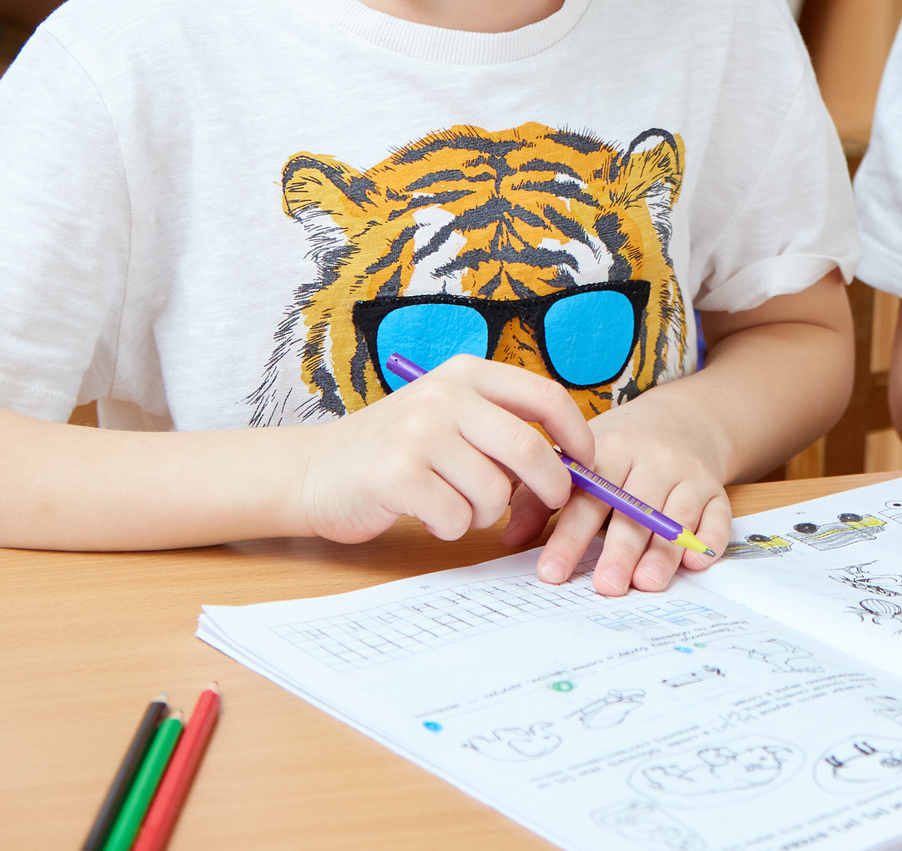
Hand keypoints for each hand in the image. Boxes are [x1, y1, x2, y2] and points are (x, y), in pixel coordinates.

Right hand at [292, 355, 593, 544]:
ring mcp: (419, 433)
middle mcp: (444, 395)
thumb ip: (501, 428)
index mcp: (465, 373)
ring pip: (493, 492)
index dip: (577, 433)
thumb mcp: (449, 417)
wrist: (315, 471)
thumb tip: (572, 464)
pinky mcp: (397, 475)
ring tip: (459, 506)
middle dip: (551, 485)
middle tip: (549, 505)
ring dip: (486, 514)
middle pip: (529, 448)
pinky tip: (430, 515)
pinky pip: (455, 517)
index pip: (544, 395)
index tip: (587, 462)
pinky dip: (451, 528)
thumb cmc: (396, 451)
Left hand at [510, 399, 734, 595]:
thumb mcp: (578, 460)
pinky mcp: (716, 489)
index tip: (551, 573)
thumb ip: (540, 497)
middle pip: (635, 509)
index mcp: (611, 450)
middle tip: (606, 587)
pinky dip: (710, 538)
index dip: (569, 537)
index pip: (587, 497)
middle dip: (620, 550)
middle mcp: (652, 460)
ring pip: (677, 514)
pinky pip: (718, 514)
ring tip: (648, 583)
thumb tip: (509, 538)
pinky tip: (698, 562)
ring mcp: (688, 474)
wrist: (681, 420)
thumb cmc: (618, 451)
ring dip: (663, 550)